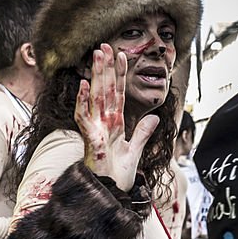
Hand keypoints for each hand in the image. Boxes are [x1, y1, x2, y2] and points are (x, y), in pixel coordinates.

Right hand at [74, 44, 159, 190]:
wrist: (109, 193)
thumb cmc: (117, 175)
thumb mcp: (135, 151)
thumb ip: (143, 133)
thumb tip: (154, 118)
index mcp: (115, 124)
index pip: (118, 93)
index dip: (119, 74)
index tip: (121, 55)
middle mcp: (104, 123)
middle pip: (106, 89)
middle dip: (106, 67)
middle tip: (104, 45)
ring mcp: (96, 129)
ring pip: (95, 96)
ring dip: (96, 76)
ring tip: (96, 56)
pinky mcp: (90, 139)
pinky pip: (84, 117)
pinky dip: (83, 101)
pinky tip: (85, 85)